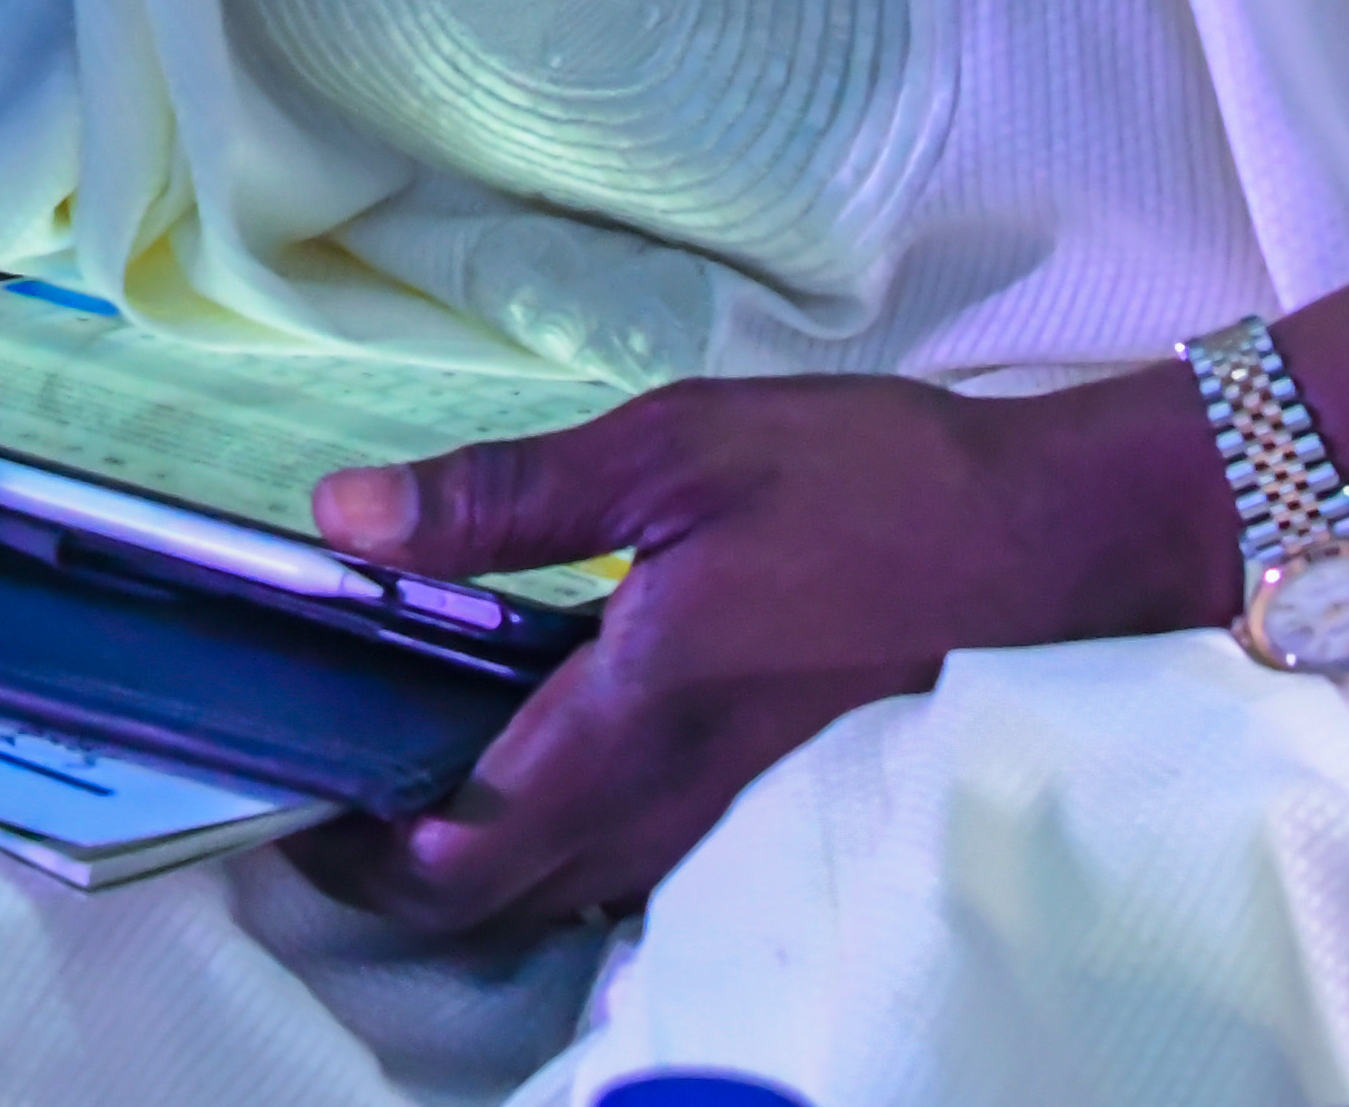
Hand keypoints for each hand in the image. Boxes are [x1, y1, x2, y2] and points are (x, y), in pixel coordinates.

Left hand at [287, 367, 1230, 933]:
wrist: (1054, 540)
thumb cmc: (868, 484)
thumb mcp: (671, 450)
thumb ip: (504, 500)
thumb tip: (343, 521)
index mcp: (634, 721)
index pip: (464, 854)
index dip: (361, 854)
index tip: (294, 798)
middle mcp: (677, 802)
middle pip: (505, 898)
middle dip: (403, 869)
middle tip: (334, 786)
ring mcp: (735, 814)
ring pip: (574, 887)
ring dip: (485, 856)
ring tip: (416, 766)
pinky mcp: (776, 795)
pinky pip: (640, 858)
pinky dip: (564, 836)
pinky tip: (544, 750)